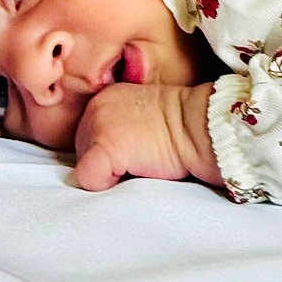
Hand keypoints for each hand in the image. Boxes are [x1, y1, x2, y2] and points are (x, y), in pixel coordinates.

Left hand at [72, 82, 219, 191]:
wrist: (200, 125)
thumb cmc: (181, 127)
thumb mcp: (143, 114)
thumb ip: (119, 126)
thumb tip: (105, 160)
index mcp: (105, 97)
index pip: (87, 135)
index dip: (108, 150)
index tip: (136, 147)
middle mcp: (95, 107)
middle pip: (81, 151)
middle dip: (105, 162)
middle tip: (139, 156)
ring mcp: (97, 126)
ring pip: (83, 166)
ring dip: (107, 172)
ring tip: (139, 161)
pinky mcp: (104, 147)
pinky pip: (88, 178)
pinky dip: (105, 184)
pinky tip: (133, 172)